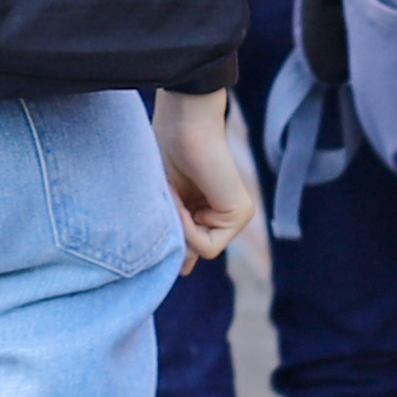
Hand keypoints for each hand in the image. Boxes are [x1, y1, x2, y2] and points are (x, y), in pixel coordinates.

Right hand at [157, 90, 252, 263]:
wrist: (182, 124)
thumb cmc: (165, 152)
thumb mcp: (165, 203)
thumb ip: (176, 234)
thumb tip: (183, 272)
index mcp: (205, 209)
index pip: (187, 247)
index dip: (166, 238)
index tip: (155, 211)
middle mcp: (223, 215)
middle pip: (192, 254)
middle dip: (172, 238)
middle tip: (163, 205)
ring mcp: (235, 216)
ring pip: (198, 252)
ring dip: (178, 230)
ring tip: (170, 198)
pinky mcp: (241, 214)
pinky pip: (208, 246)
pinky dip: (188, 231)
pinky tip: (180, 203)